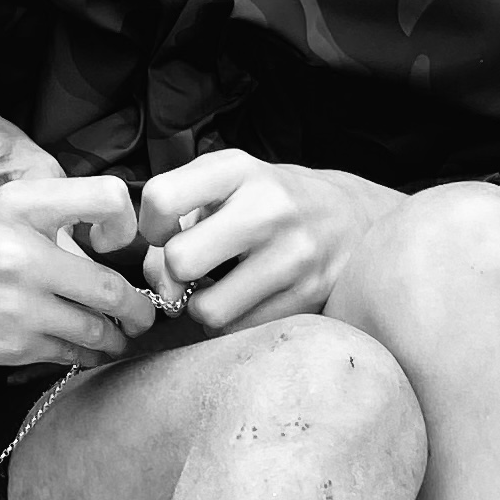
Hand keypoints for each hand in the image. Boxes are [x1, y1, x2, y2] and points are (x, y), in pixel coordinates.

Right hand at [0, 176, 153, 370]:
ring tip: (118, 336)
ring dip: (115, 337)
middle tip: (143, 313)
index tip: (120, 243)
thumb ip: (40, 222)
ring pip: (97, 329)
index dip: (127, 223)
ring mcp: (16, 304)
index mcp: (17, 206)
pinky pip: (68, 354)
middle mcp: (22, 252)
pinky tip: (83, 350)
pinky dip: (84, 355)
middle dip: (137, 307)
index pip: (106, 198)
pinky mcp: (7, 345)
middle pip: (113, 287)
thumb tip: (103, 244)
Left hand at [135, 150, 396, 331]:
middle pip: (180, 261)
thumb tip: (155, 273)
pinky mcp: (310, 295)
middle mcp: (269, 208)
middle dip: (172, 273)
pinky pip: (239, 330)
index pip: (162, 198)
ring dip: (201, 306)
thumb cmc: (266, 200)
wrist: (350, 218)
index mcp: (238, 170)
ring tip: (216, 288)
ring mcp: (294, 255)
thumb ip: (177, 214)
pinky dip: (232, 321)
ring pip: (208, 309)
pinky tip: (244, 299)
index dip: (150, 226)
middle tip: (188, 269)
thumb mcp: (224, 182)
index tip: (164, 233)